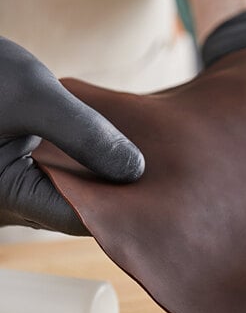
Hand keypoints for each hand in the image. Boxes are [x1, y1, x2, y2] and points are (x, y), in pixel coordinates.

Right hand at [0, 38, 144, 234]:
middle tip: (164, 175)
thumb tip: (137, 170)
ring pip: (72, 196)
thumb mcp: (33, 94)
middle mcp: (9, 205)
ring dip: (103, 178)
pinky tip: (112, 150)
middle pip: (81, 211)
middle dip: (118, 193)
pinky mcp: (18, 176)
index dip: (126, 207)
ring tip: (144, 161)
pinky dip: (86, 167)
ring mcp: (13, 194)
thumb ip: (84, 132)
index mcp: (8, 196)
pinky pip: (61, 180)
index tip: (162, 191)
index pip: (85, 218)